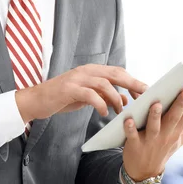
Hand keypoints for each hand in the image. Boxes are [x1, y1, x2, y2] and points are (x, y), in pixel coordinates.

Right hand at [15, 64, 147, 122]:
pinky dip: (100, 103)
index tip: (146, 91)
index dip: (133, 80)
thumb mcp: (86, 97)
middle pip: (115, 73)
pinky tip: (104, 112)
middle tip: (144, 96)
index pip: (117, 72)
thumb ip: (104, 95)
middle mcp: (86, 71)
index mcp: (91, 71)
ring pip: (104, 83)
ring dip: (116, 98)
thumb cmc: (61, 98)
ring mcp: (77, 78)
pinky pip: (90, 94)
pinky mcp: (69, 89)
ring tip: (120, 110)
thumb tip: (124, 99)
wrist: (36, 100)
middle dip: (132, 84)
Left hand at [122, 86, 182, 181]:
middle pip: (173, 119)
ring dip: (154, 116)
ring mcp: (150, 141)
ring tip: (156, 104)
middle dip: (180, 105)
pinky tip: (129, 120)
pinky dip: (130, 128)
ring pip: (153, 127)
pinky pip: (132, 136)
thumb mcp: (181, 138)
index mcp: (177, 132)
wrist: (144, 171)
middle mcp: (165, 136)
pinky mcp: (134, 145)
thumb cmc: (164, 148)